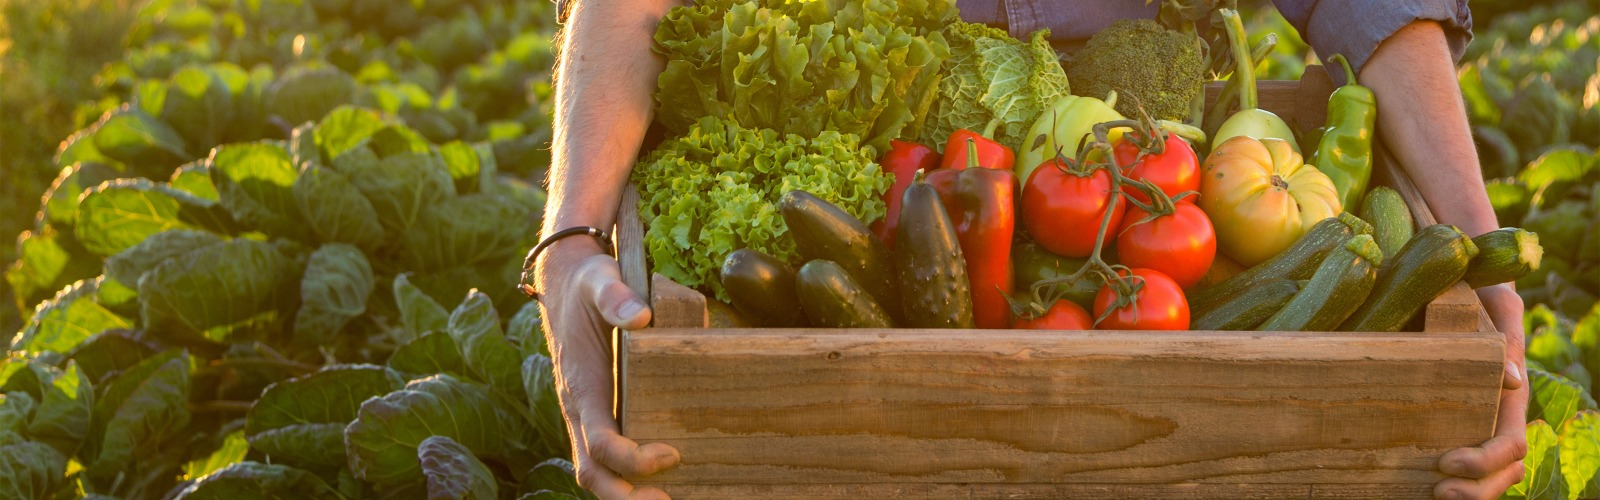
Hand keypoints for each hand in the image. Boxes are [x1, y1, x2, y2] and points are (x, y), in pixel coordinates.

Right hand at [537, 241, 679, 498]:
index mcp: (582, 384)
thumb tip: (640, 317)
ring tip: (669, 499)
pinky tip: (665, 481)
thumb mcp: (600, 279)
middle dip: (625, 496)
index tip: (670, 454)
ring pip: (597, 470)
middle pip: (592, 471)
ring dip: (627, 493)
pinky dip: (629, 477)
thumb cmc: (589, 284)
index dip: (631, 458)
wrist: (568, 283)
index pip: (599, 440)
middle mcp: (580, 408)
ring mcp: (587, 415)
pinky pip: (606, 457)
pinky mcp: (599, 413)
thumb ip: (616, 296)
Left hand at [1435, 284, 1527, 498]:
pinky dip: (1454, 480)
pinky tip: (1417, 485)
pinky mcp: (1453, 418)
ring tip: (1432, 495)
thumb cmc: (1476, 289)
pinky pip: (1464, 460)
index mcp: (1508, 394)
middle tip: (1437, 492)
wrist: (1461, 281)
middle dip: (1476, 490)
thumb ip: (1503, 336)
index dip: (1484, 461)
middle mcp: (1497, 413)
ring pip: (1491, 475)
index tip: (1445, 462)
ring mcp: (1478, 419)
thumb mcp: (1492, 303)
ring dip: (1469, 493)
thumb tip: (1514, 380)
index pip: (1511, 443)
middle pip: (1504, 470)